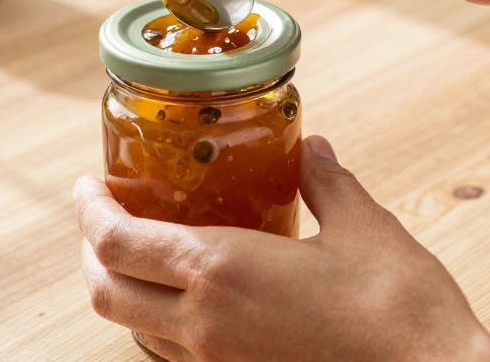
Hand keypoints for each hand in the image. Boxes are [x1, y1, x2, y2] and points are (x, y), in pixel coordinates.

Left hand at [74, 136, 489, 361]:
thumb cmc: (402, 311)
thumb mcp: (363, 228)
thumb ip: (326, 183)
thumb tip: (313, 149)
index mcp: (221, 272)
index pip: (116, 243)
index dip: (89, 211)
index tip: (88, 185)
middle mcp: (204, 327)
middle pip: (105, 294)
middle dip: (91, 253)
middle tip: (103, 217)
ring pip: (136, 333)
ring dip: (124, 291)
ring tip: (143, 256)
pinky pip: (173, 358)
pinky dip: (160, 326)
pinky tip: (192, 303)